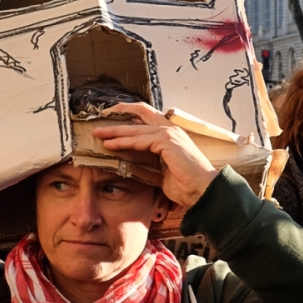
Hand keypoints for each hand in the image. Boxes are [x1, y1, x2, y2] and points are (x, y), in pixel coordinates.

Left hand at [96, 101, 218, 207]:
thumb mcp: (163, 169)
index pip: (147, 116)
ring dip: (115, 131)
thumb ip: (149, 160)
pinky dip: (124, 142)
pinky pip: (140, 140)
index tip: (113, 116)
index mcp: (170, 134)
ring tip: (99, 134)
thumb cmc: (186, 184)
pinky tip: (111, 145)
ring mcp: (169, 133)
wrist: (204, 190)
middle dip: (118, 117)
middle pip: (139, 116)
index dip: (129, 112)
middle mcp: (170, 129)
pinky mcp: (167, 141)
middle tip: (100, 122)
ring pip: (136, 129)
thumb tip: (132, 161)